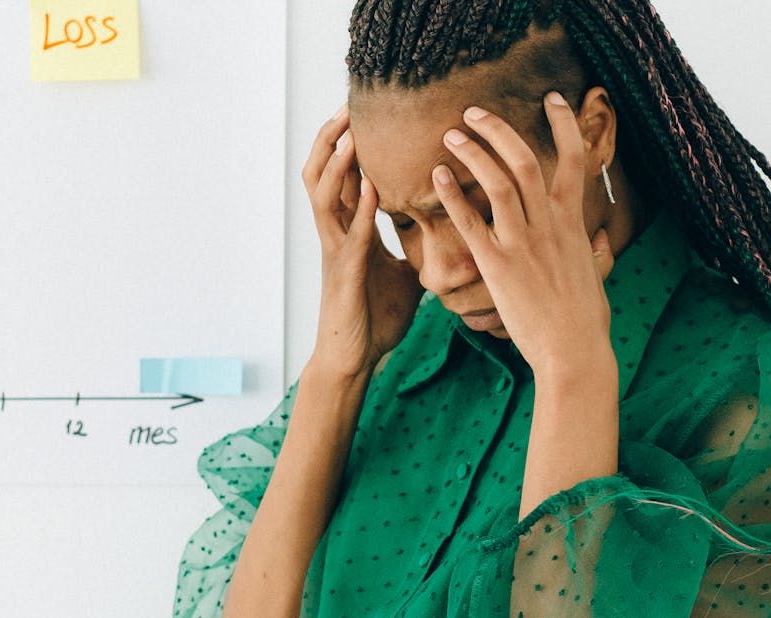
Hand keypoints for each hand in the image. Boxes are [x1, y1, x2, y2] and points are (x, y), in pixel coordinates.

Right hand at [301, 104, 424, 379]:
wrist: (355, 359)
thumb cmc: (375, 318)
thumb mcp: (403, 273)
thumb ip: (415, 246)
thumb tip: (448, 229)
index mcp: (351, 231)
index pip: (344, 176)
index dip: (348, 142)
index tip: (363, 110)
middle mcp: (338, 234)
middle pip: (322, 173)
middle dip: (332, 138)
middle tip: (349, 105)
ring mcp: (336, 252)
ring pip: (323, 196)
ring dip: (338, 163)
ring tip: (352, 132)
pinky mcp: (344, 274)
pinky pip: (349, 235)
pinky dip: (359, 209)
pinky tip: (372, 187)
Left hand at [432, 91, 615, 374]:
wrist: (574, 351)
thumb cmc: (586, 321)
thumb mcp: (597, 278)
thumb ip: (596, 253)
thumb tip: (601, 240)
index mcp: (574, 223)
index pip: (574, 158)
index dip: (563, 124)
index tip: (551, 99)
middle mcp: (550, 225)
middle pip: (526, 160)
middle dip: (499, 129)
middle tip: (474, 112)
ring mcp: (523, 243)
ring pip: (500, 181)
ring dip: (474, 152)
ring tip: (453, 135)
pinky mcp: (498, 266)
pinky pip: (472, 222)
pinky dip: (454, 195)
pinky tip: (438, 176)